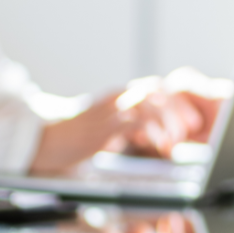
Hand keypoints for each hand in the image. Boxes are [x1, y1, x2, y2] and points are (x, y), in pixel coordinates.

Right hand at [28, 69, 230, 175]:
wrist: (44, 141)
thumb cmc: (75, 136)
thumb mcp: (108, 126)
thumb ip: (130, 126)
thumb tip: (154, 135)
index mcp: (118, 96)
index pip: (155, 86)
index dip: (176, 101)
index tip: (189, 120)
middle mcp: (116, 98)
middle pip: (156, 90)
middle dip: (177, 110)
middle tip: (189, 129)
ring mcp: (109, 111)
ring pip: (148, 104)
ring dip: (167, 122)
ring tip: (172, 141)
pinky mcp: (103, 127)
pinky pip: (134, 122)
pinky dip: (152, 133)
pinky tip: (158, 145)